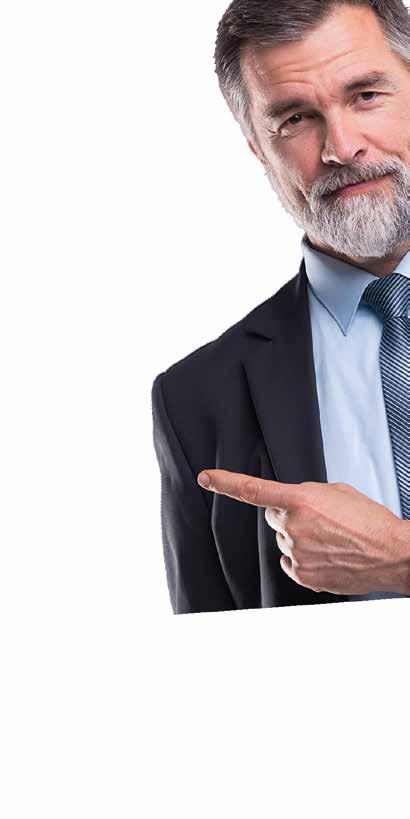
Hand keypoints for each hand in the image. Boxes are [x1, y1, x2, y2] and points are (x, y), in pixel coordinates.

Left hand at [197, 469, 409, 594]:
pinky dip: (303, 559)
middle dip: (288, 515)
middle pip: (273, 518)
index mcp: (300, 500)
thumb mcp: (337, 492)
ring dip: (300, 538)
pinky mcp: (304, 576)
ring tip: (331, 539)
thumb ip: (306, 494)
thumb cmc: (369, 520)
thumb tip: (291, 504)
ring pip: (284, 541)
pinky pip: (290, 563)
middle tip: (318, 520)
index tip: (205, 478)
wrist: (392, 553)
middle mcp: (294, 527)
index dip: (226, 482)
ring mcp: (297, 554)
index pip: (254, 490)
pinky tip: (326, 555)